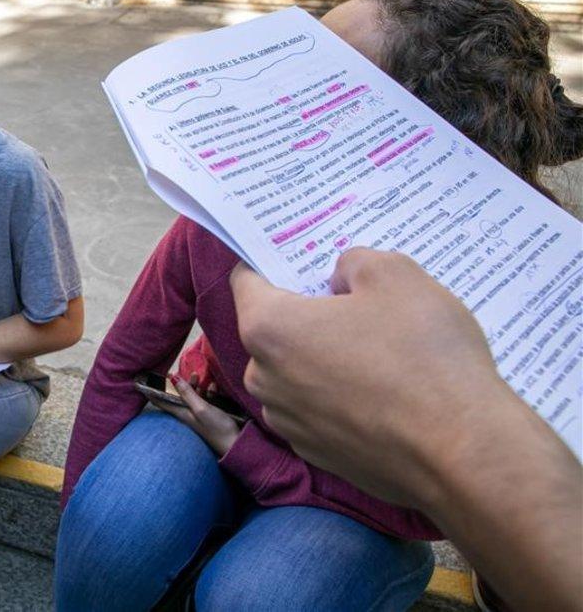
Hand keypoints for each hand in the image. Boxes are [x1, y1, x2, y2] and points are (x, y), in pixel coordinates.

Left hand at [144, 374, 242, 455]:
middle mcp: (187, 414)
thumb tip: (172, 377)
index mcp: (181, 413)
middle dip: (178, 383)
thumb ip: (187, 392)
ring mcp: (199, 415)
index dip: (150, 391)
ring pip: (191, 396)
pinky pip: (205, 399)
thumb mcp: (200, 408)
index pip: (160, 401)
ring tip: (199, 375)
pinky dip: (207, 391)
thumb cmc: (217, 428)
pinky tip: (213, 387)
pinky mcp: (209, 415)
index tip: (141, 382)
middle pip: (177, 395)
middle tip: (181, 372)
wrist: (236, 444)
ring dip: (194, 385)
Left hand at [230, 249, 503, 506]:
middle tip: (356, 300)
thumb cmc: (423, 356)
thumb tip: (341, 276)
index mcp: (268, 328)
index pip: (247, 280)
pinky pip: (320, 410)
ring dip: (326, 357)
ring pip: (297, 372)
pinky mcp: (319, 455)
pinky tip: (388, 392)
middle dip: (308, 311)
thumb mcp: (396, 275)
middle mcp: (264, 379)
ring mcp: (290, 423)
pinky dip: (342, 397)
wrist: (464, 454)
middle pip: (273, 328)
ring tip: (382, 349)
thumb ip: (355, 261)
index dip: (275, 262)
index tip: (305, 257)